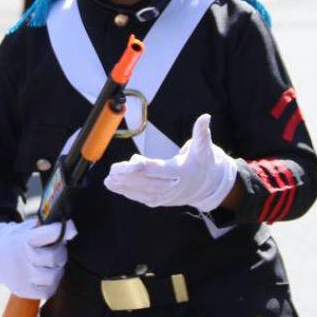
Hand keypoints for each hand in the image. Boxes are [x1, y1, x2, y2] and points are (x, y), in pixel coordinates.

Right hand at [0, 219, 77, 299]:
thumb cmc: (16, 240)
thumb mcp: (25, 228)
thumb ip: (45, 228)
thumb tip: (70, 229)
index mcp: (22, 240)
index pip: (46, 235)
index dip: (60, 231)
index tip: (72, 228)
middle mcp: (21, 259)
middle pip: (55, 257)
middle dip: (60, 252)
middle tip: (56, 249)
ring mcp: (22, 277)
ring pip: (53, 276)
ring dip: (57, 269)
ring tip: (51, 264)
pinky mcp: (24, 291)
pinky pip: (48, 290)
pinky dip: (52, 283)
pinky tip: (46, 274)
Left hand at [104, 114, 237, 211]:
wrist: (208, 187)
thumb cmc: (203, 164)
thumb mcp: (204, 148)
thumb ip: (201, 133)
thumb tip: (205, 116)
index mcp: (182, 172)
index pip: (161, 169)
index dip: (145, 166)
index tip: (132, 162)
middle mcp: (173, 187)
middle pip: (148, 181)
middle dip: (129, 177)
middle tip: (112, 171)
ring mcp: (166, 196)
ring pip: (142, 191)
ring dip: (124, 186)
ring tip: (108, 181)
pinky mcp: (160, 200)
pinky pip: (142, 197)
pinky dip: (128, 192)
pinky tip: (115, 187)